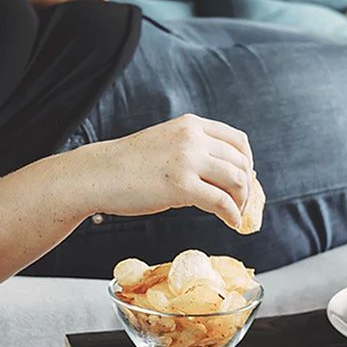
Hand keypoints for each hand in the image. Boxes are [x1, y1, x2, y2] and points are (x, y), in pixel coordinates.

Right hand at [74, 114, 258, 228]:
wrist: (99, 174)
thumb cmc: (127, 163)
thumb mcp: (165, 142)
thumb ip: (192, 149)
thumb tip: (220, 174)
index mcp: (190, 125)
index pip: (237, 140)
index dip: (247, 162)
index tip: (245, 178)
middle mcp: (193, 138)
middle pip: (241, 161)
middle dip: (247, 185)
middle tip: (243, 202)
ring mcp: (188, 161)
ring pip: (237, 180)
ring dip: (243, 201)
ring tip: (236, 213)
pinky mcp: (182, 186)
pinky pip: (221, 202)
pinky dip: (232, 214)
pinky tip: (230, 222)